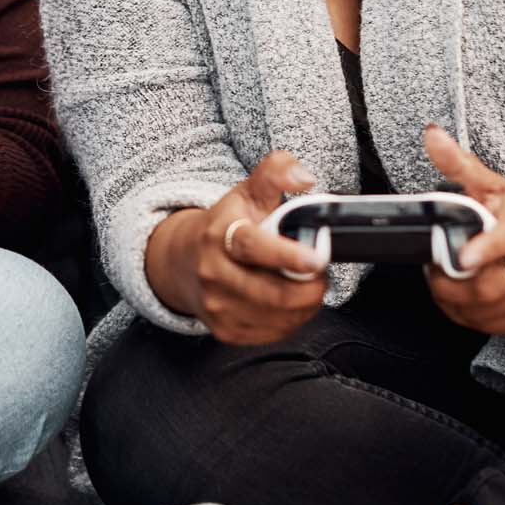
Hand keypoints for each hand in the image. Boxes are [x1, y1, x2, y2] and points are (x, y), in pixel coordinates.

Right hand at [145, 151, 329, 344]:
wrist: (184, 262)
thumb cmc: (224, 226)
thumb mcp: (248, 192)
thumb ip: (276, 172)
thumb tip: (304, 176)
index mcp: (219, 235)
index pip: (252, 247)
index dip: (286, 255)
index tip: (316, 259)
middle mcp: (213, 274)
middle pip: (273, 293)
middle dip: (310, 286)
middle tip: (319, 271)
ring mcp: (218, 306)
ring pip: (279, 317)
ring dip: (305, 303)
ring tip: (306, 283)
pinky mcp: (226, 331)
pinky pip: (274, 333)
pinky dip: (293, 319)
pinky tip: (289, 301)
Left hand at [422, 124, 504, 334]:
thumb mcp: (496, 186)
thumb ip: (461, 164)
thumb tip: (431, 134)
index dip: (484, 250)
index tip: (462, 257)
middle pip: (490, 286)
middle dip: (452, 284)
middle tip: (437, 270)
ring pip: (487, 310)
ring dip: (455, 301)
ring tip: (448, 282)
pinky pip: (494, 327)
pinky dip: (470, 316)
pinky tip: (464, 299)